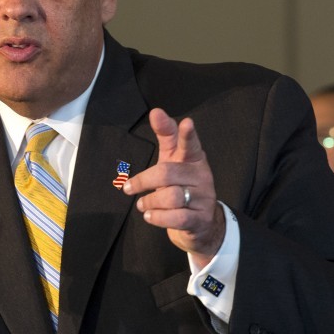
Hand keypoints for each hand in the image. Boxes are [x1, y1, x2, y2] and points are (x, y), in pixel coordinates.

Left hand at [122, 108, 223, 265]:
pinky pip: (176, 218)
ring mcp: (204, 198)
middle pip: (167, 173)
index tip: (186, 122)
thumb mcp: (173, 159)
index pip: (190, 144)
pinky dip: (157, 217)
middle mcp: (202, 176)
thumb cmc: (181, 183)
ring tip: (143, 204)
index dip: (187, 134)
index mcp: (193, 158)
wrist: (201, 222)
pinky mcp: (200, 219)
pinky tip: (150, 215)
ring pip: (171, 197)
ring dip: (149, 202)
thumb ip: (166, 136)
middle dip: (144, 181)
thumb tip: (156, 111)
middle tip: (129, 188)